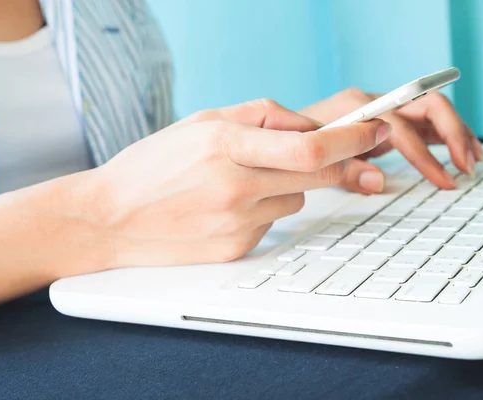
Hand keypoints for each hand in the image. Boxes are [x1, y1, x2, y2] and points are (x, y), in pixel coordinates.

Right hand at [74, 99, 389, 268]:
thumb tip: (308, 125)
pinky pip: (271, 223)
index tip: (374, 131)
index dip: (352, 139)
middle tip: (362, 161)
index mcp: (224, 146)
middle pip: (317, 175)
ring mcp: (236, 224)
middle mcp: (234, 187)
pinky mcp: (236, 250)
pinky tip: (224, 208)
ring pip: (293, 198)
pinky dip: (262, 210)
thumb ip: (258, 116)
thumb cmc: (150, 166)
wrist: (108, 220)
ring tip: (239, 183)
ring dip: (285, 185)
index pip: (309, 145)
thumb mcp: (199, 122)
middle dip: (346, 164)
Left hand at [299, 88, 482, 193]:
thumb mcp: (314, 162)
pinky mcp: (384, 118)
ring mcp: (380, 107)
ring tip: (471, 160)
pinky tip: (457, 153)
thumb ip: (344, 172)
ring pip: (430, 110)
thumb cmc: (296, 144)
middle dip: (452, 134)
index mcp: (354, 107)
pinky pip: (422, 122)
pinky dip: (443, 136)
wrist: (282, 132)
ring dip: (455, 133)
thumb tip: (378, 183)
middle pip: (426, 106)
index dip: (423, 156)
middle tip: (465, 165)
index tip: (442, 180)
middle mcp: (371, 101)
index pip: (400, 127)